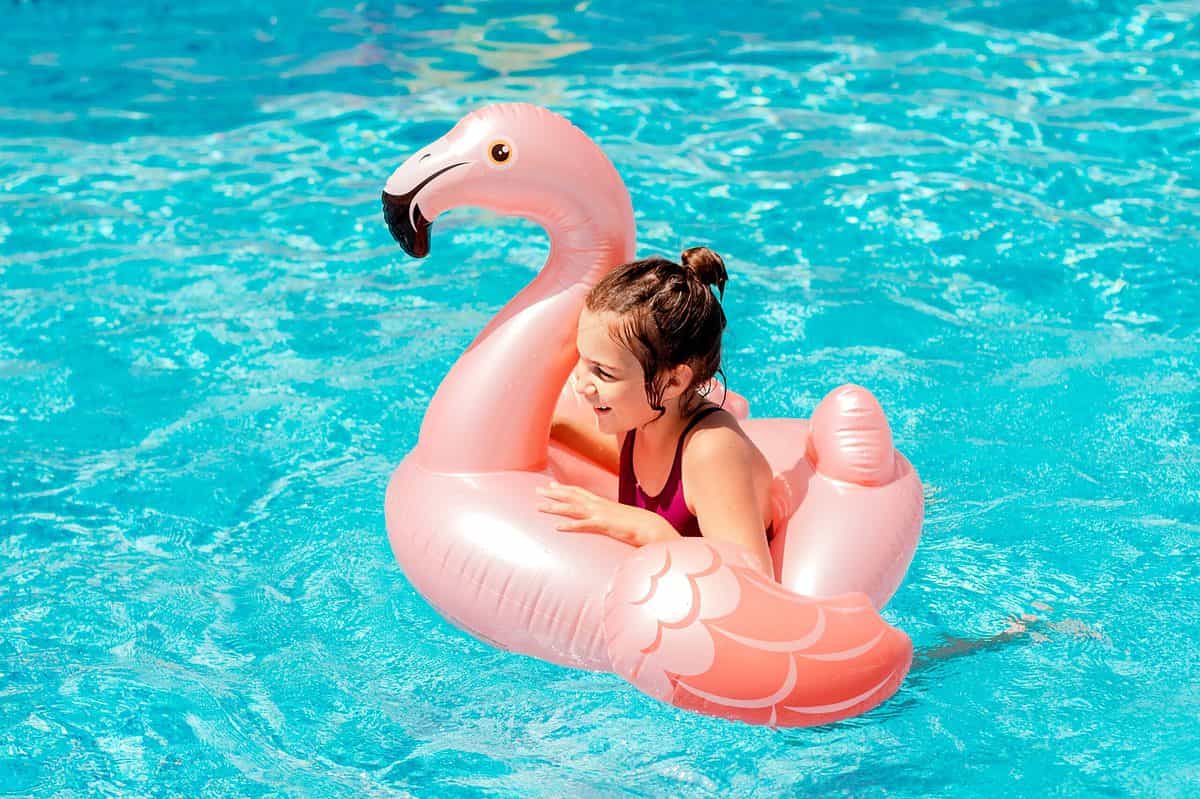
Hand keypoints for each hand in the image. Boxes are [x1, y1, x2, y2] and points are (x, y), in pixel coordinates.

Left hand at [536, 481, 673, 546]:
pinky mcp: (604, 525)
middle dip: (553, 493)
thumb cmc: (638, 524)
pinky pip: (583, 525)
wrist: (652, 527)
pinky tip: (557, 527)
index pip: (580, 492)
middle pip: (572, 496)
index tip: (551, 485)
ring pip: (572, 508)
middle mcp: (599, 505)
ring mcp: (601, 514)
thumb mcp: (619, 518)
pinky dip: (569, 525)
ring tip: (539, 507)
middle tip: (537, 490)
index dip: (564, 488)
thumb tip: (604, 520)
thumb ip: (609, 517)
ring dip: (555, 507)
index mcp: (602, 503)